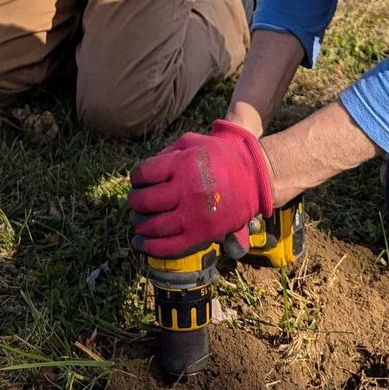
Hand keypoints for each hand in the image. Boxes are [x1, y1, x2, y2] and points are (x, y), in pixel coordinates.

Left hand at [127, 120, 273, 257]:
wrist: (254, 177)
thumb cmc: (219, 156)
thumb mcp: (192, 143)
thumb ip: (166, 154)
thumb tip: (141, 176)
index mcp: (183, 164)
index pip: (143, 174)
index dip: (136, 178)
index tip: (138, 180)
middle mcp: (187, 190)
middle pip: (144, 201)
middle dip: (134, 202)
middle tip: (135, 201)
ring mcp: (193, 215)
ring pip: (154, 226)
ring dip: (140, 225)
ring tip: (139, 221)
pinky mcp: (200, 234)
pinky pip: (168, 246)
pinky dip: (151, 247)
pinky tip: (142, 243)